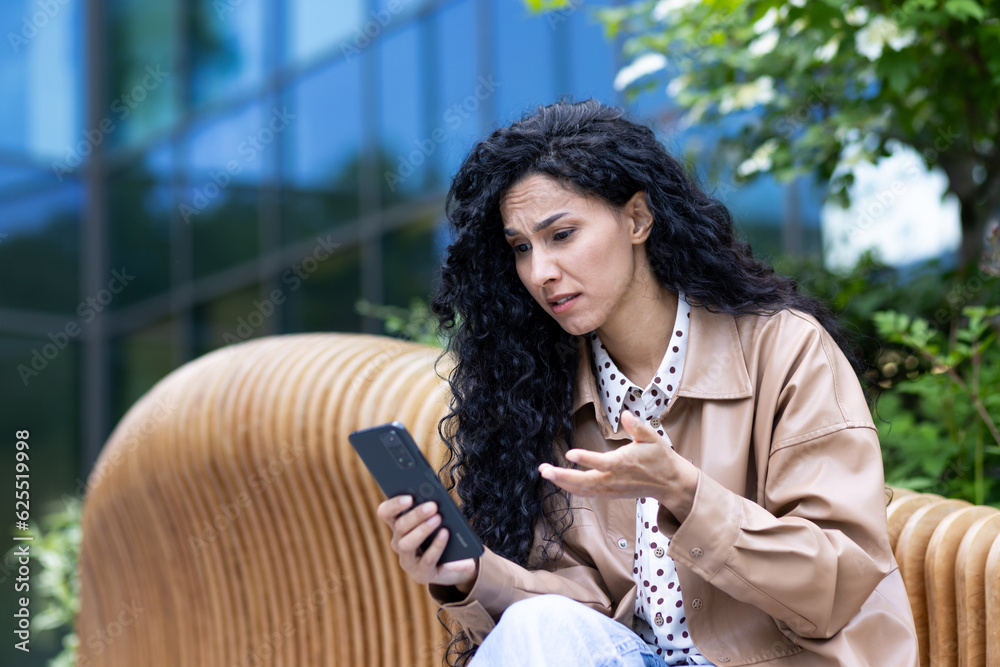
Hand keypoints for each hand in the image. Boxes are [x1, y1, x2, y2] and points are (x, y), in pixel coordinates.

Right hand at [376, 495, 478, 591]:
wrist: (455, 564)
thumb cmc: (443, 535)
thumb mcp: (436, 519)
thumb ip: (431, 509)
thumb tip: (434, 497)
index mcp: (398, 526)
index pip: (385, 513)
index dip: (394, 504)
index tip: (410, 497)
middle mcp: (398, 543)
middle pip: (399, 527)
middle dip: (416, 515)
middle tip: (433, 506)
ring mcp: (408, 561)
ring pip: (406, 544)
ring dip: (422, 530)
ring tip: (438, 518)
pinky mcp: (421, 574)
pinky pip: (427, 560)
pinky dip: (437, 545)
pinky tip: (445, 533)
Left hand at [538, 410, 698, 521]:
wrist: (670, 484)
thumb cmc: (660, 458)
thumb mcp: (653, 438)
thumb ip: (638, 427)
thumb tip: (626, 414)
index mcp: (624, 463)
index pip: (602, 462)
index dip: (585, 459)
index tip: (569, 454)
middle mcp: (615, 479)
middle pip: (585, 482)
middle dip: (563, 476)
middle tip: (544, 469)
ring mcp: (611, 489)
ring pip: (583, 490)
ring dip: (562, 482)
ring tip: (545, 472)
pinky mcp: (610, 494)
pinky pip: (587, 494)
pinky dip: (571, 488)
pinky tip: (558, 481)